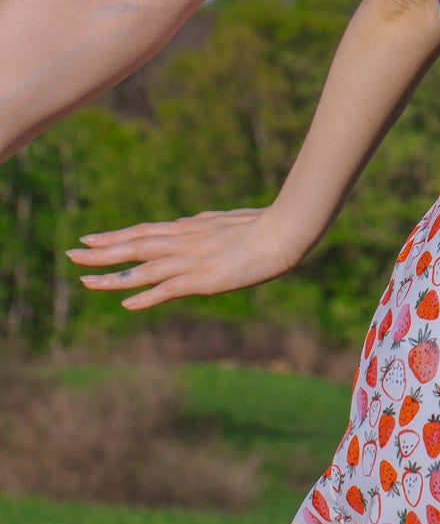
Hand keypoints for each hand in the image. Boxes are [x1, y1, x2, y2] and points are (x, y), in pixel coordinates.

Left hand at [66, 207, 303, 309]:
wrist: (283, 232)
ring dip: (113, 276)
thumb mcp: (224, 220)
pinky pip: (169, 289)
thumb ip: (201, 223)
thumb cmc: (261, 224)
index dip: (115, 236)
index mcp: (189, 229)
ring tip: (85, 280)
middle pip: (135, 246)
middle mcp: (184, 242)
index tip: (90, 238)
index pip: (143, 232)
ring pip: (144, 268)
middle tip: (72, 254)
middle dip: (102, 251)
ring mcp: (192, 260)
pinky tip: (126, 304)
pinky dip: (147, 296)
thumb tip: (186, 221)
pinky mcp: (205, 279)